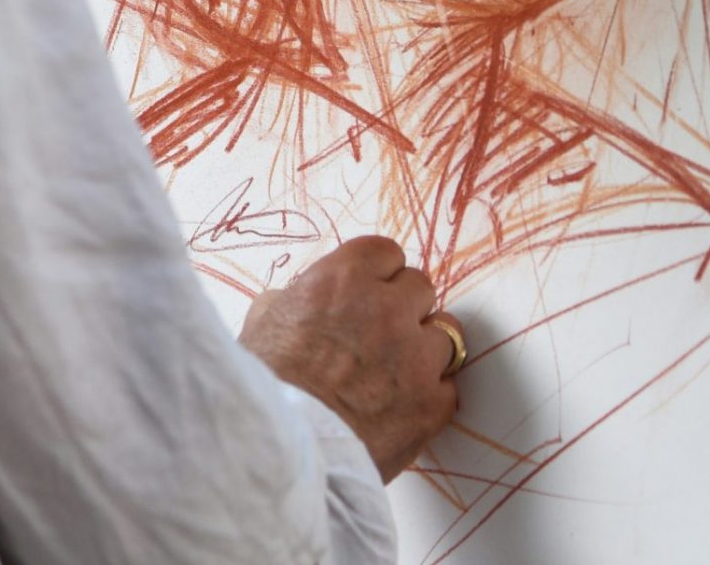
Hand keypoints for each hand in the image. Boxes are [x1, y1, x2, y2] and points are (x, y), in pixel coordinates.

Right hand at [238, 236, 462, 482]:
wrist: (276, 456)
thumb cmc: (262, 389)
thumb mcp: (262, 323)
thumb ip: (294, 299)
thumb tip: (299, 297)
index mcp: (345, 279)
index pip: (387, 253)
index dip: (378, 276)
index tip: (369, 294)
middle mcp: (387, 309)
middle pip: (421, 287)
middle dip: (404, 308)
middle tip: (380, 335)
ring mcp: (416, 356)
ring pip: (446, 333)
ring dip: (425, 348)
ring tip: (396, 373)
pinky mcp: (432, 403)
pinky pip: (448, 387)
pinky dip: (429, 396)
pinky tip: (401, 408)